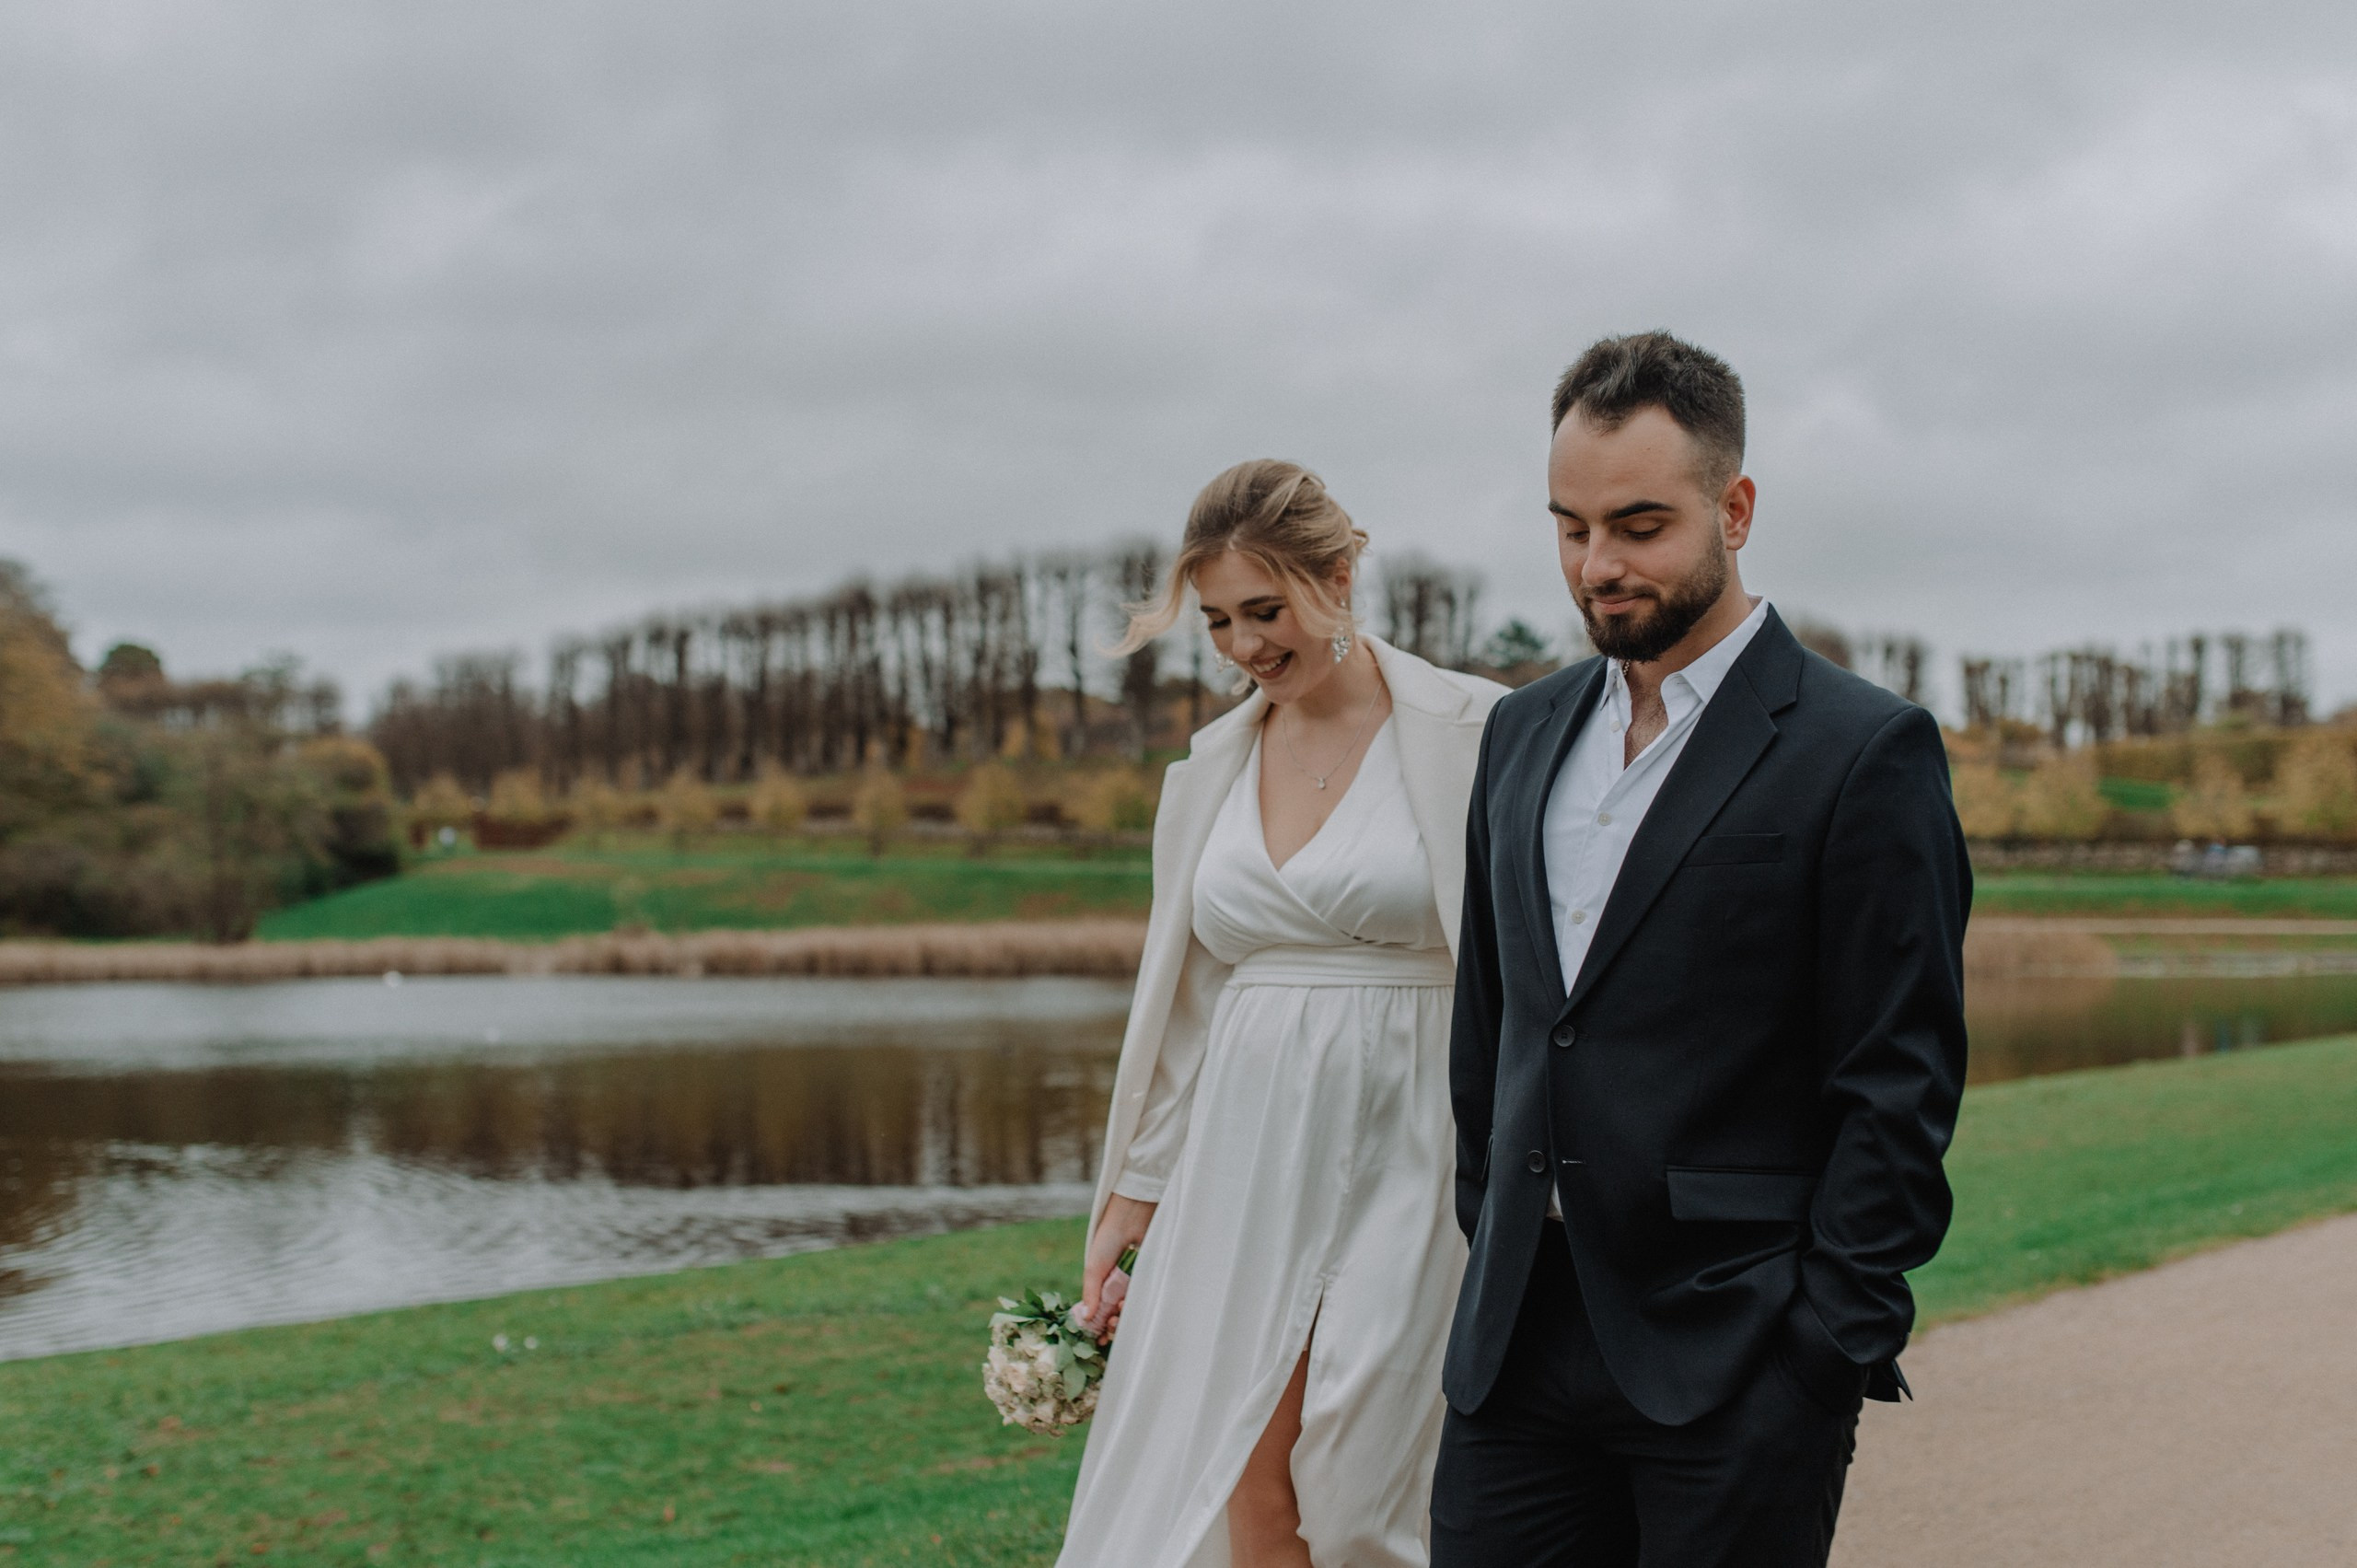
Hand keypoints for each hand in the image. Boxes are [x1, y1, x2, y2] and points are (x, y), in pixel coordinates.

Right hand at [1079, 1194, 1155, 1342]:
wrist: (1130, 1222)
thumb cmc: (1107, 1242)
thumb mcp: (1093, 1269)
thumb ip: (1090, 1293)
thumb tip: (1085, 1318)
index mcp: (1101, 1287)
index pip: (1099, 1314)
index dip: (1098, 1328)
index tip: (1098, 1340)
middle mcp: (1116, 1290)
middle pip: (1114, 1317)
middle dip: (1111, 1326)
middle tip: (1110, 1325)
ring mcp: (1131, 1287)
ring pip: (1128, 1313)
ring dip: (1122, 1318)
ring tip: (1120, 1309)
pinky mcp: (1146, 1282)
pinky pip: (1141, 1301)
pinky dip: (1133, 1307)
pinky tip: (1126, 1304)